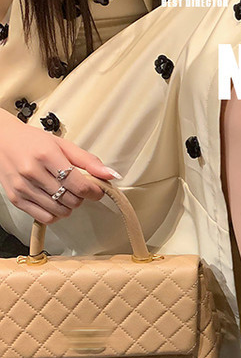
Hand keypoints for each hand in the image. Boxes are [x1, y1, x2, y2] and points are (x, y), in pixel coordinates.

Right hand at [0, 111, 118, 224]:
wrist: (1, 139)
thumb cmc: (33, 142)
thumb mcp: (63, 145)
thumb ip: (89, 161)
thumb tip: (111, 175)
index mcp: (46, 155)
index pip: (80, 186)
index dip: (94, 192)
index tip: (96, 189)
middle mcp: (32, 172)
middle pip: (72, 200)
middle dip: (80, 197)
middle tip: (76, 187)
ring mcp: (22, 187)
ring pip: (60, 212)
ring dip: (68, 206)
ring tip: (63, 192)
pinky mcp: (16, 199)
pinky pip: (45, 218)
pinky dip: (54, 214)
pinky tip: (53, 201)